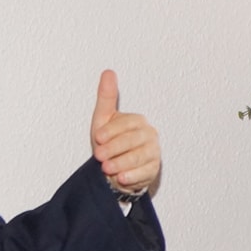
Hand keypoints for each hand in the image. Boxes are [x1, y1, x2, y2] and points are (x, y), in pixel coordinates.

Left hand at [90, 69, 160, 195]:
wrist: (115, 168)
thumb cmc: (109, 141)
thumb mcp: (103, 119)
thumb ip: (106, 97)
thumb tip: (108, 72)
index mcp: (138, 121)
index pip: (126, 124)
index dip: (111, 131)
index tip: (97, 138)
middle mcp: (149, 135)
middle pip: (133, 141)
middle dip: (114, 149)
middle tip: (99, 156)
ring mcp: (153, 152)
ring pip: (139, 157)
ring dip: (122, 163)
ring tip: (107, 168)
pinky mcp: (153, 169)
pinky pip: (145, 172)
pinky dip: (132, 176)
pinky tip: (122, 178)